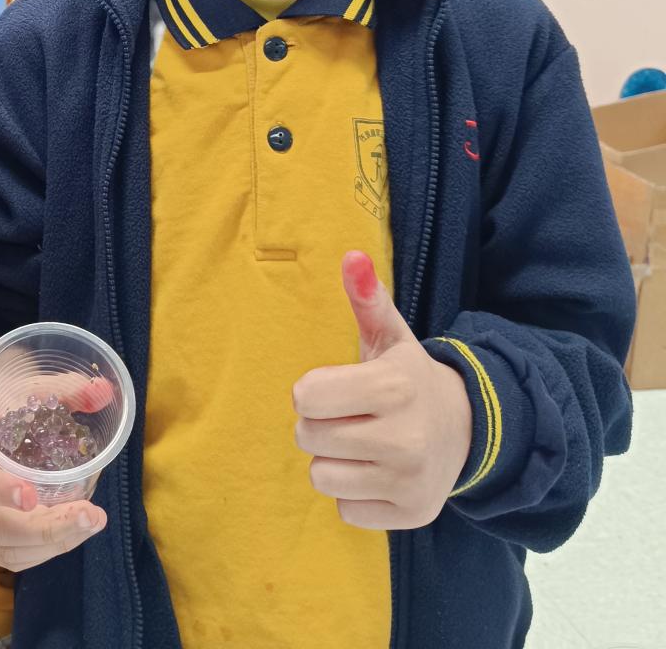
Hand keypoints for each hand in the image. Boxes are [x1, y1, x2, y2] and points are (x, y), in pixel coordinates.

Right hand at [0, 346, 108, 571]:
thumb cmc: (5, 399)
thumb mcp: (28, 385)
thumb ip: (65, 388)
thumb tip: (105, 390)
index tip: (31, 496)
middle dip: (43, 529)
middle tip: (88, 515)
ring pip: (1, 548)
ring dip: (50, 545)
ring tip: (91, 523)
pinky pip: (7, 556)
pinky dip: (42, 551)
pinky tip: (72, 533)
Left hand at [291, 251, 471, 529]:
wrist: (466, 430)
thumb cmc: (407, 379)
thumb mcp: (389, 337)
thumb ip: (367, 298)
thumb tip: (351, 256)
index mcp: (393, 387)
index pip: (306, 397)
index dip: (312, 392)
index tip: (334, 388)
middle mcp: (405, 438)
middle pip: (308, 438)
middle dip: (319, 425)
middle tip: (348, 416)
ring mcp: (410, 481)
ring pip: (321, 477)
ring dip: (332, 462)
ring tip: (359, 445)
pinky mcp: (412, 515)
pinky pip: (345, 510)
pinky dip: (354, 495)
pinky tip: (376, 472)